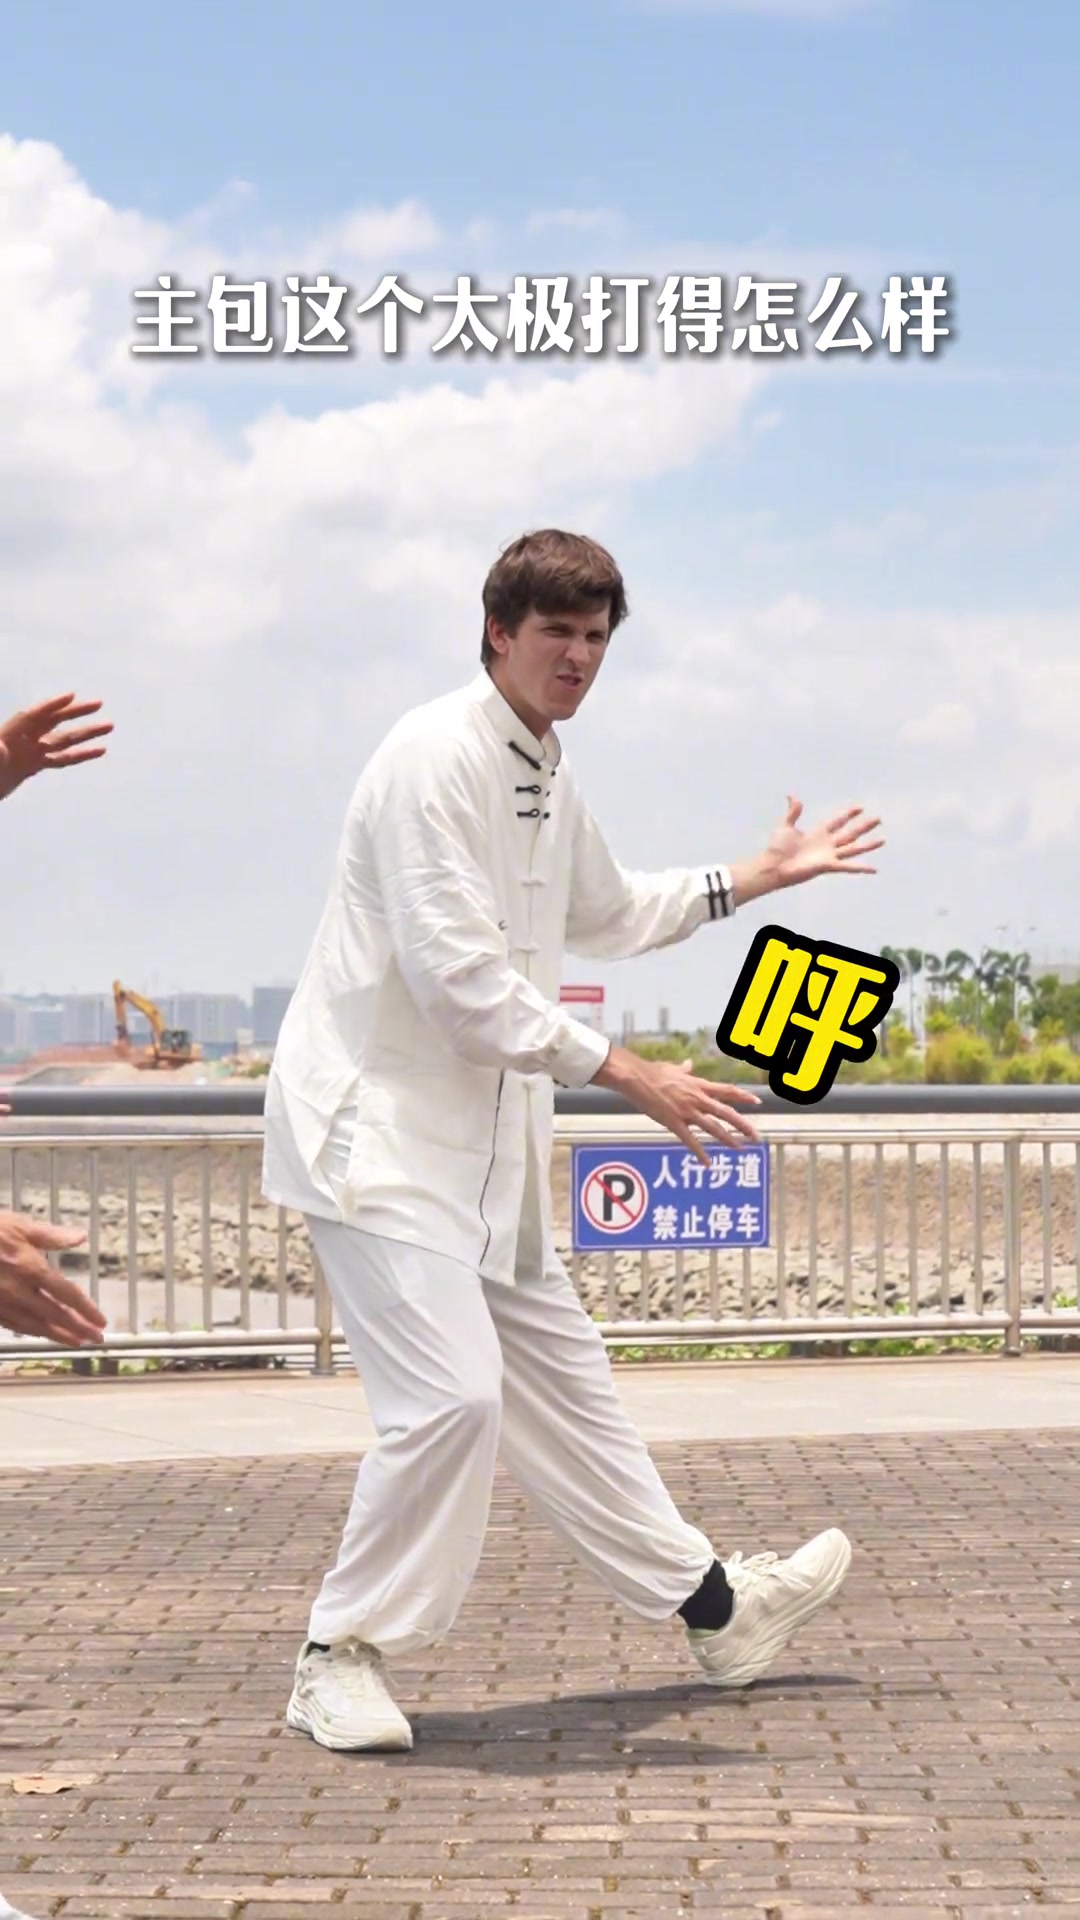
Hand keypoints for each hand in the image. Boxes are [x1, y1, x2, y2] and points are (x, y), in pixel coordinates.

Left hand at [0, 693, 112, 802]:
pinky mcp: (34, 765)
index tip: (71, 696)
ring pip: (63, 740)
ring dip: (86, 733)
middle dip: (76, 713)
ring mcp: (30, 751)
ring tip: (109, 726)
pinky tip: (100, 751)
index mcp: (10, 733)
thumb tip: (2, 749)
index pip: (33, 715)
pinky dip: (81, 755)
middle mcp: (23, 739)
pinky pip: (62, 759)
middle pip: (53, 721)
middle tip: (99, 704)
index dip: (51, 705)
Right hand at [0, 1210, 106, 1347]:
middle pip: (55, 1315)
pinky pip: (14, 1325)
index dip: (85, 1309)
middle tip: (96, 1339)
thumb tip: (81, 1237)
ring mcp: (3, 1303)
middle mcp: (19, 1291)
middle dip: (78, 1328)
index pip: (66, 1294)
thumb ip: (51, 1236)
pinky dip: (32, 1332)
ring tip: (76, 1342)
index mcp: (31, 1269)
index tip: (100, 1320)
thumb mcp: (20, 1225)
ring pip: (34, 1325)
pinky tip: (42, 1333)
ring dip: (57, 1335)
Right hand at [594, 1046, 761, 1166]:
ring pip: (713, 1127)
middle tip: (756, 1136)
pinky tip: (708, 1163)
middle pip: (726, 1112)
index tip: (758, 1101)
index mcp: (698, 1085)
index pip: (727, 1091)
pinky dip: (700, 1153)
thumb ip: (684, 1069)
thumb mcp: (673, 1068)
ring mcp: (686, 1111)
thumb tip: (689, 1064)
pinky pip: (690, 1140)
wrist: (636, 1077)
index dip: (744, 1096)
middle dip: (743, 1125)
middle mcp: (697, 1098)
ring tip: (740, 1148)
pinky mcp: (674, 1122)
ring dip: (728, 1139)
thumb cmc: (653, 1071)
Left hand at [763, 794, 883, 889]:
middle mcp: (827, 844)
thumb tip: (792, 796)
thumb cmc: (777, 848)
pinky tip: (874, 869)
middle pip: (850, 832)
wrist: (774, 865)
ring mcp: (829, 855)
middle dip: (864, 826)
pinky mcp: (828, 866)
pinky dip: (861, 868)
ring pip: (854, 848)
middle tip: (878, 819)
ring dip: (868, 844)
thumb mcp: (785, 825)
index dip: (849, 813)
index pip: (838, 821)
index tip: (860, 806)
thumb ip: (793, 812)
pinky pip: (848, 867)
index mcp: (819, 832)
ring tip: (883, 840)